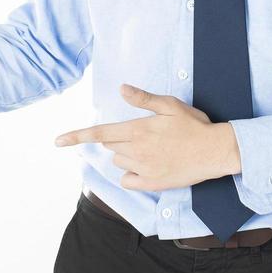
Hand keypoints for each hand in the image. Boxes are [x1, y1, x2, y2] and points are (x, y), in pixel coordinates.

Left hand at [52, 84, 239, 190]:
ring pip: (119, 161)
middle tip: (142, 134)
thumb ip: (143, 99)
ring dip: (126, 154)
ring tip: (151, 149)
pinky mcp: (151, 183)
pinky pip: (128, 180)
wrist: (215, 151)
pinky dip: (132, 174)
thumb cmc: (194, 125)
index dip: (75, 136)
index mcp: (138, 129)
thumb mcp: (170, 105)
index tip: (56, 142)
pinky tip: (148, 166)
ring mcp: (143, 169)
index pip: (99, 133)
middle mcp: (136, 151)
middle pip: (109, 145)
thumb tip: (122, 89)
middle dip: (117, 138)